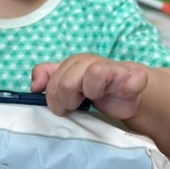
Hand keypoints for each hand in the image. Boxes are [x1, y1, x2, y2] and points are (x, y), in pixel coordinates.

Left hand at [31, 54, 148, 120]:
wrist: (125, 91)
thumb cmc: (93, 87)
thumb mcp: (66, 81)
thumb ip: (47, 77)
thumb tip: (34, 86)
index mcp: (74, 63)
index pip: (53, 80)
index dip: (52, 95)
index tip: (60, 105)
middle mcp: (92, 62)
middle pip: (67, 82)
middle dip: (68, 100)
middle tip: (76, 105)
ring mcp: (113, 69)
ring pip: (94, 73)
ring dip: (92, 92)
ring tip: (95, 98)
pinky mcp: (135, 78)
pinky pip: (134, 78)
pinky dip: (129, 84)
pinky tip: (124, 91)